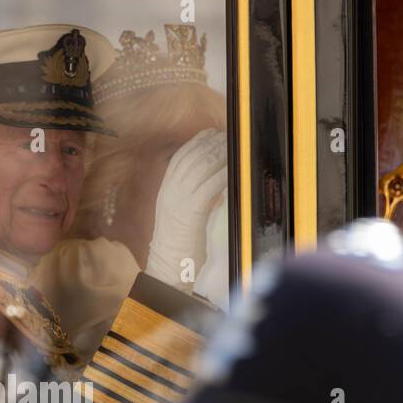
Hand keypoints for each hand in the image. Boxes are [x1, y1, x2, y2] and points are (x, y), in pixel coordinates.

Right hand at [145, 129, 227, 289]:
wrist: (167, 268)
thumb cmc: (179, 246)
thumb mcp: (180, 215)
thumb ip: (193, 197)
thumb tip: (214, 182)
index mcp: (166, 189)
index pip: (182, 155)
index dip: (199, 141)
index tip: (214, 134)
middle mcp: (171, 190)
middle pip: (194, 156)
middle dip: (214, 143)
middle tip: (230, 137)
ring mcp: (180, 200)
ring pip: (202, 166)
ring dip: (221, 154)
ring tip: (235, 148)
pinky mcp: (192, 211)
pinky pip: (211, 184)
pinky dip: (224, 174)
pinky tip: (234, 169)